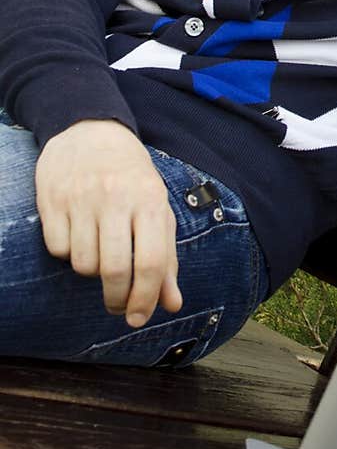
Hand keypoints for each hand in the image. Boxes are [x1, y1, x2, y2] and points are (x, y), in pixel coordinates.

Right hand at [35, 119, 181, 327]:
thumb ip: (167, 258)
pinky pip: (57, 250)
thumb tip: (172, 304)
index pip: (151, 261)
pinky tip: (78, 236)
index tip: (139, 317)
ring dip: (92, 272)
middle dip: (117, 299)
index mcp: (150, 199)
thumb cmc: (131, 177)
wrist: (90, 131)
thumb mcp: (158, 208)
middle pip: (114, 270)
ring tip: (101, 253)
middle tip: (118, 305)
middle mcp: (116, 198)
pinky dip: (68, 253)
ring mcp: (81, 198)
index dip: (145, 298)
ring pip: (83, 264)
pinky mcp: (52, 199)